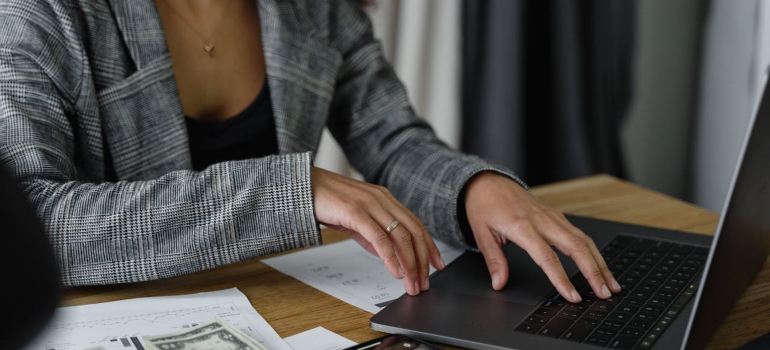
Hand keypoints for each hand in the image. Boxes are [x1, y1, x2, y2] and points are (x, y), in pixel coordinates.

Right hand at [311, 167, 444, 295]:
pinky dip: (390, 257)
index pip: (415, 224)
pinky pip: (379, 237)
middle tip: (425, 282)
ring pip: (400, 236)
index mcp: (385, 199)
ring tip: (412, 282)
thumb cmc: (327, 201)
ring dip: (410, 263)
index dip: (429, 245)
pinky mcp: (356, 212)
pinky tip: (395, 271)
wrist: (302, 187)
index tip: (437, 264)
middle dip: (423, 260)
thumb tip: (388, 254)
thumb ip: (373, 234)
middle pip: (413, 231)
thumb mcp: (356, 219)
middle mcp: (382, 199)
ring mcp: (370, 204)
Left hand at [463, 172, 620, 302]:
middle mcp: (543, 220)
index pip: (547, 257)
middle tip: (604, 294)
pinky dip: (593, 252)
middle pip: (576, 247)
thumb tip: (499, 284)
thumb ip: (494, 261)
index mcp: (522, 227)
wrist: (488, 181)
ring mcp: (553, 217)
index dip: (561, 279)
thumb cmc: (484, 206)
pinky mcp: (557, 216)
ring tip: (611, 285)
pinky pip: (580, 235)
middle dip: (594, 272)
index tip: (573, 297)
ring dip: (600, 263)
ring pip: (584, 240)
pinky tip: (600, 265)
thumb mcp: (481, 234)